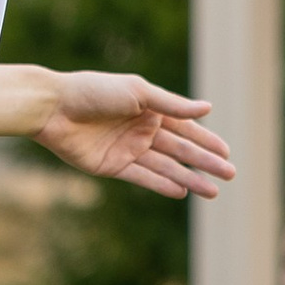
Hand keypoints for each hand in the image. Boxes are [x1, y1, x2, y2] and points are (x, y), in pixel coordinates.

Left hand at [20, 68, 234, 200]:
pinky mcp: (112, 166)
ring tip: (212, 192)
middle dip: (205, 162)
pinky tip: (181, 192)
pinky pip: (142, 178)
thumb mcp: (138, 93)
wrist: (54, 108)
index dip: (207, 140)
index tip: (227, 152)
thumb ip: (172, 105)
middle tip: (230, 175)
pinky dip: (162, 185)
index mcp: (149, 109)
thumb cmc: (95, 92)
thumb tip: (208, 108)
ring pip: (166, 167)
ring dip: (189, 178)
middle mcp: (142, 130)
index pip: (185, 128)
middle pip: (180, 150)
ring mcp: (128, 149)